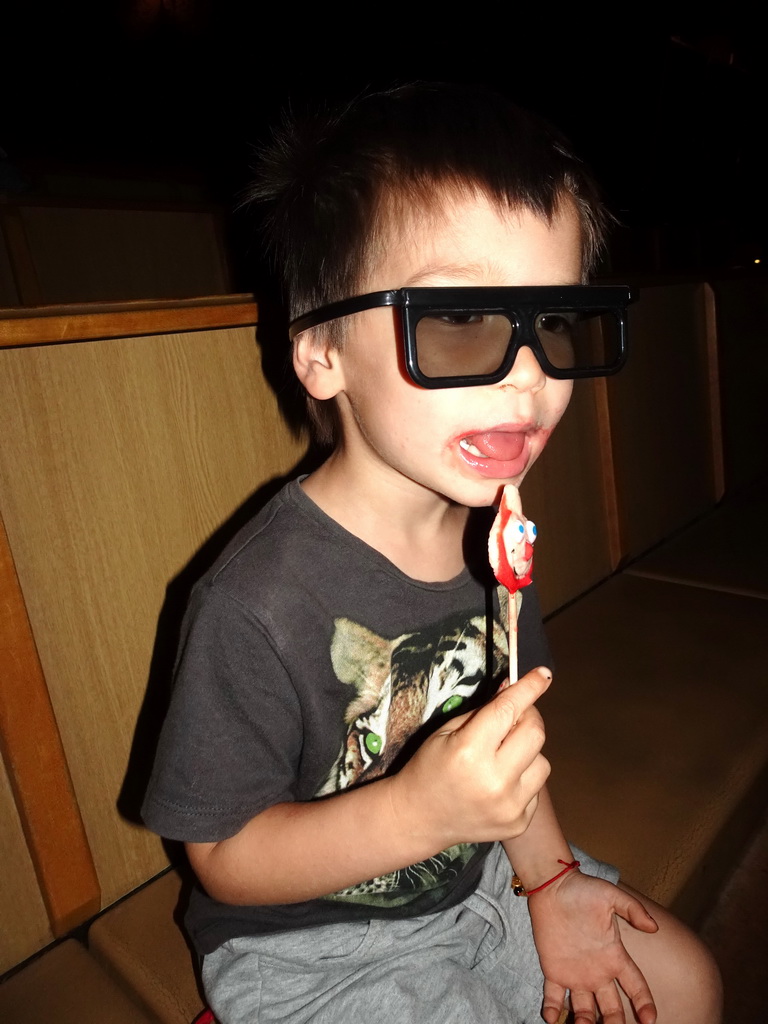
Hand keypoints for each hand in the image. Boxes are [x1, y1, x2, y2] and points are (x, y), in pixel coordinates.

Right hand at [388, 666, 551, 848]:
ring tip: (502, 759)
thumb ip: (484, 711)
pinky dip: (523, 780)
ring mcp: (510, 806)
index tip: (544, 674)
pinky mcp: (519, 823)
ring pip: (543, 761)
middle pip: (535, 733)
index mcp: (470, 751)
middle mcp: (494, 780)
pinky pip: (537, 788)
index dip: (529, 688)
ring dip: (527, 753)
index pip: (509, 710)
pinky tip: (500, 785)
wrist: (420, 818)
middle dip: (528, 717)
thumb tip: (513, 688)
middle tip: (514, 717)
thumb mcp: (446, 731)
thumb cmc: (429, 767)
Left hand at [528, 870, 658, 1023]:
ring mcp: (575, 974)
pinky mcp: (554, 971)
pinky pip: (554, 997)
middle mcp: (598, 972)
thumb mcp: (611, 896)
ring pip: (584, 1009)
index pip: (635, 985)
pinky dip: (553, 1011)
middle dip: (615, 1023)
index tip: (650, 1019)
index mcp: (614, 956)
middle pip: (612, 1008)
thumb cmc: (583, 890)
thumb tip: (654, 926)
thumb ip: (632, 909)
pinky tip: (551, 1018)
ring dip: (585, 1023)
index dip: (644, 1003)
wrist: (552, 886)